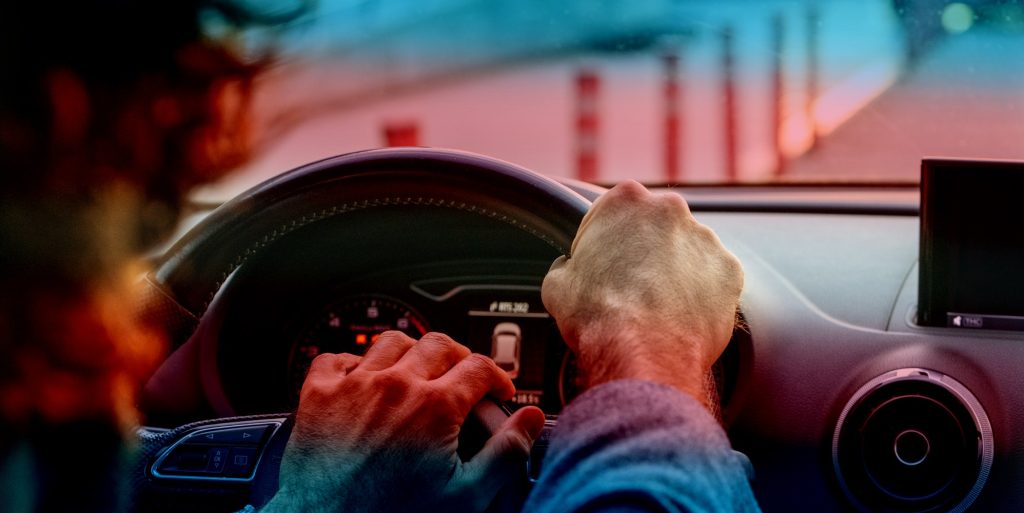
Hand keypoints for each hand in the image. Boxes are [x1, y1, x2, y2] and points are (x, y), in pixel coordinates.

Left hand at [263, 331, 545, 512]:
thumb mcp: (466, 496)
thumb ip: (505, 452)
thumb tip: (531, 419)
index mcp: (435, 406)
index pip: (480, 367)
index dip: (498, 377)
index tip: (499, 392)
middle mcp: (395, 385)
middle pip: (439, 345)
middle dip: (459, 358)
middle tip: (463, 380)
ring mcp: (353, 385)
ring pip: (392, 342)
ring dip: (412, 353)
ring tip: (418, 373)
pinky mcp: (318, 395)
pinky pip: (337, 357)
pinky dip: (354, 362)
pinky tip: (364, 379)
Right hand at [542, 181, 742, 407]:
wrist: (643, 353)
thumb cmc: (598, 317)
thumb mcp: (557, 285)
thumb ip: (566, 265)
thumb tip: (567, 270)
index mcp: (625, 201)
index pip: (611, 213)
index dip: (602, 242)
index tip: (601, 264)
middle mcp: (670, 210)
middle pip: (654, 227)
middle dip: (644, 251)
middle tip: (629, 286)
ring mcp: (705, 239)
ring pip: (688, 251)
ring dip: (674, 271)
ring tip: (656, 307)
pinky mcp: (729, 270)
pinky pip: (714, 278)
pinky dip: (701, 294)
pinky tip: (680, 316)